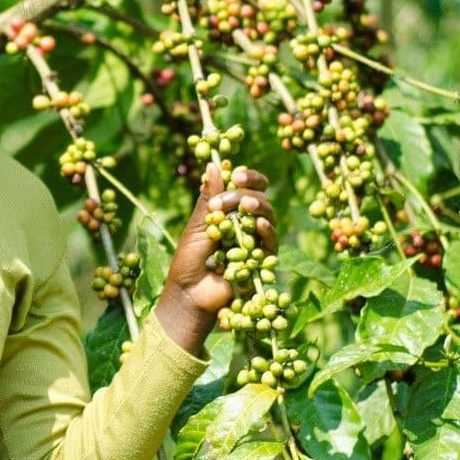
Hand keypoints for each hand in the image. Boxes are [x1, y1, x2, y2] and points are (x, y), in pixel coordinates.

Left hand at [152, 163, 277, 355]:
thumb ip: (209, 199)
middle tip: (234, 189)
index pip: (246, 187)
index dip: (246, 178)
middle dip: (248, 191)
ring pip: (268, 216)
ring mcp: (256, 242)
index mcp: (230, 212)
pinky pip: (270, 242)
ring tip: (244, 204)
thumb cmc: (189, 260)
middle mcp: (246, 224)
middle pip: (260, 199)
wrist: (190, 294)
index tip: (235, 174)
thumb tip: (213, 165)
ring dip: (257, 206)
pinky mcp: (262, 261)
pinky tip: (258, 225)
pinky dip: (266, 230)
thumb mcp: (197, 226)